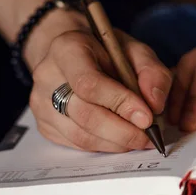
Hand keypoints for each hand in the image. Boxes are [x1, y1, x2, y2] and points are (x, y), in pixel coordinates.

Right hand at [28, 12, 172, 152]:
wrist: (71, 53)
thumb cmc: (105, 51)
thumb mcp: (134, 49)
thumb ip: (151, 72)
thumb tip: (155, 105)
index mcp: (67, 48)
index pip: (89, 83)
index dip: (120, 103)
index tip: (147, 118)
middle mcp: (47, 75)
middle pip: (85, 114)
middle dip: (122, 131)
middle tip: (148, 137)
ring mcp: (40, 102)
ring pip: (80, 135)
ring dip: (115, 143)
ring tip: (139, 139)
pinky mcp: (43, 124)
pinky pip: (75, 144)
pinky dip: (103, 146)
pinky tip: (120, 139)